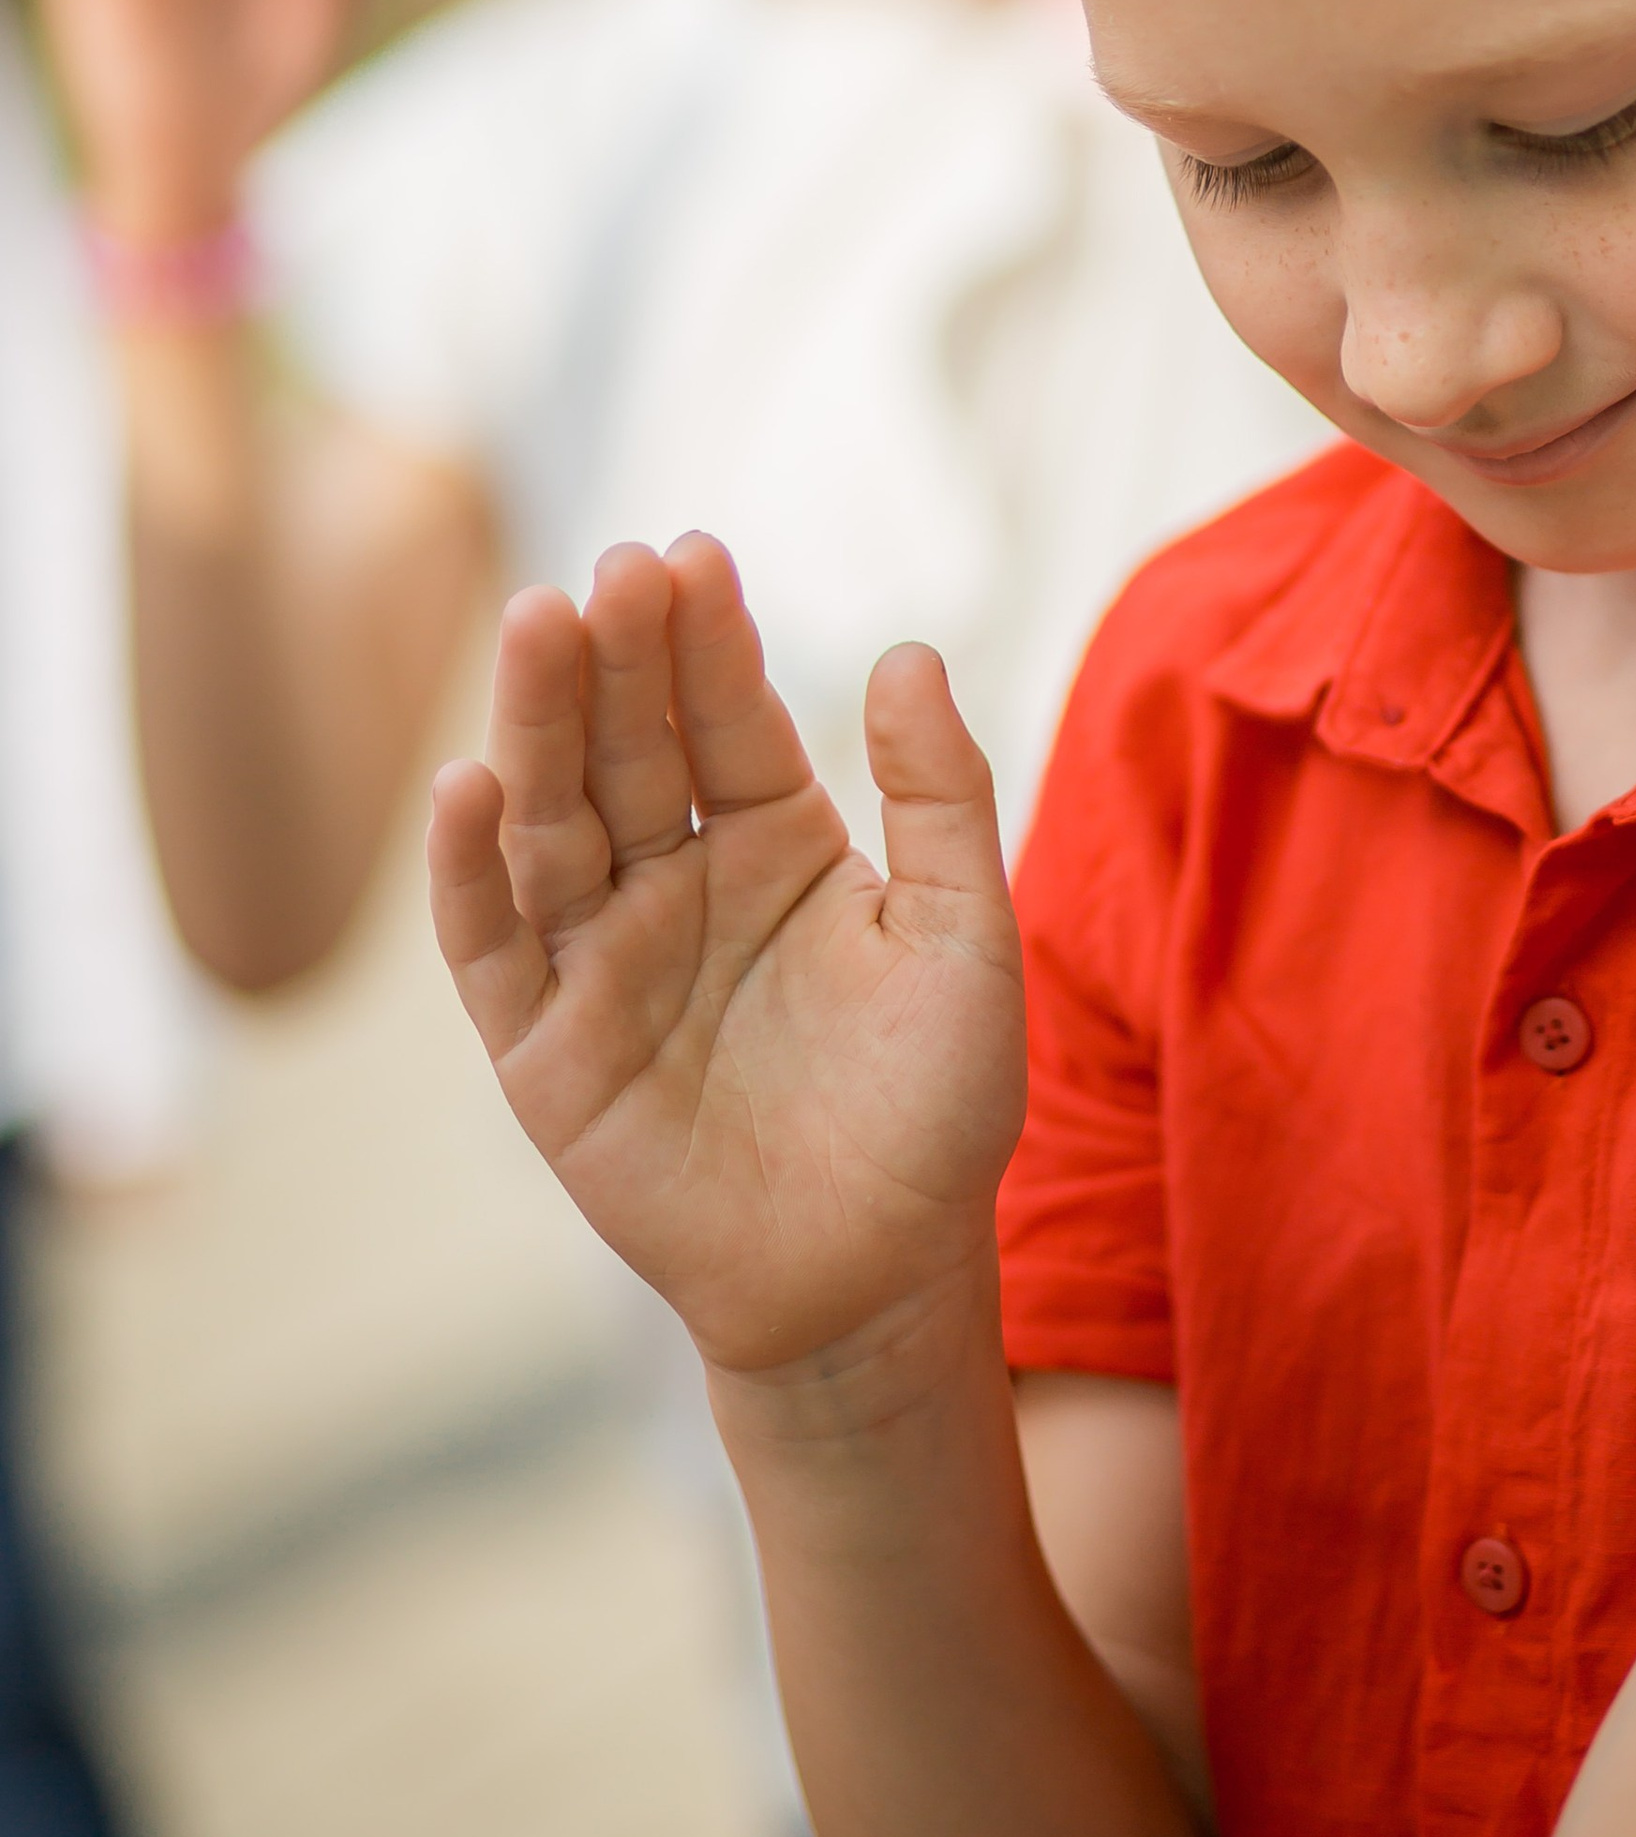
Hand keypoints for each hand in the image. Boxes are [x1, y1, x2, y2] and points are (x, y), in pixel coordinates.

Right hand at [429, 535, 1025, 1381]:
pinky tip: (470, 788)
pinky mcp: (543, 1051)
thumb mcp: (964, 937)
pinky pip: (493, 949)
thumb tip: (909, 650)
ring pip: (552, 822)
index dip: (707, 640)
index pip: (726, 717)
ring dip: (535, 726)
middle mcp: (675, 881)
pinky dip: (472, 872)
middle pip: (626, 748)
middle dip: (614, 659)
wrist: (880, 1281)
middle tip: (613, 571)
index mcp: (773, 838)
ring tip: (538, 628)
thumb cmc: (933, 1108)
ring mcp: (601, 960)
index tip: (694, 555)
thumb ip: (941, 795)